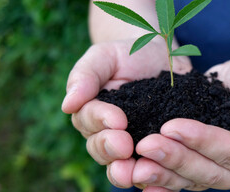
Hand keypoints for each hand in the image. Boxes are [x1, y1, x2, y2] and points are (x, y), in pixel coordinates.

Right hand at [61, 40, 191, 188]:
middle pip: (101, 149)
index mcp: (92, 112)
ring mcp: (134, 142)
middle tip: (125, 145)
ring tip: (134, 172)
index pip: (89, 121)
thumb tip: (67, 105)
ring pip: (121, 164)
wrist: (162, 57)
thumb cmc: (128, 54)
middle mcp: (109, 133)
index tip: (118, 120)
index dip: (101, 122)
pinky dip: (152, 174)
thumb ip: (85, 76)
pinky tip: (159, 175)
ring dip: (125, 171)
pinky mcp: (157, 147)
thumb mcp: (105, 56)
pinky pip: (151, 165)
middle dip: (110, 149)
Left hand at [131, 53, 229, 190]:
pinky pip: (182, 176)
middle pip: (208, 171)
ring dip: (163, 172)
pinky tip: (139, 176)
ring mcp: (220, 167)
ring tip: (135, 166)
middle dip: (175, 159)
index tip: (172, 126)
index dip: (201, 141)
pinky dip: (162, 178)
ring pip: (191, 179)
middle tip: (145, 146)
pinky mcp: (202, 160)